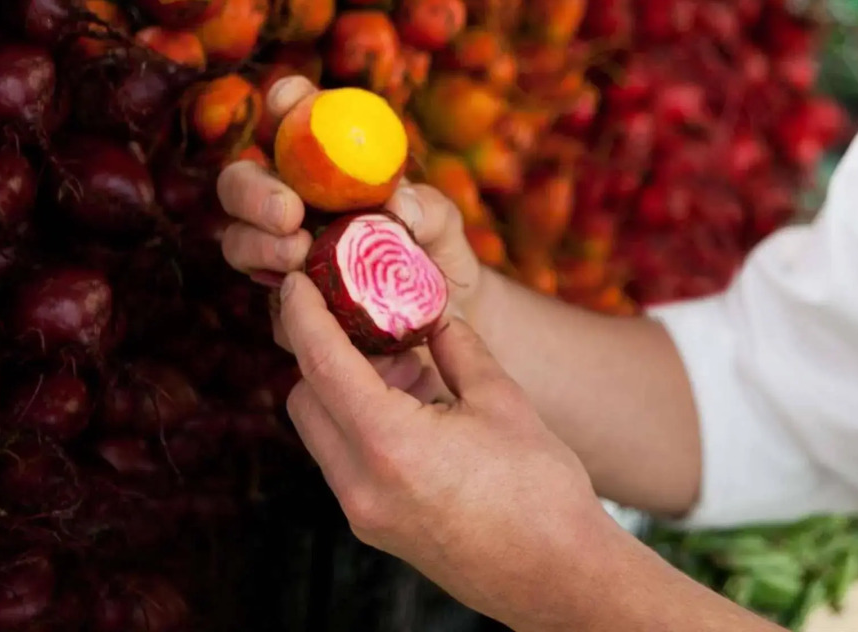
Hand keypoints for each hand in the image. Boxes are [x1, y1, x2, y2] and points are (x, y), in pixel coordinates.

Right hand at [216, 75, 489, 326]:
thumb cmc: (439, 250)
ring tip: (297, 254)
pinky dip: (282, 295)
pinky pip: (267, 299)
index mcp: (328, 163)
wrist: (446, 316)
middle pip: (242, 180)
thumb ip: (426, 209)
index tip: (288, 101)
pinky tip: (307, 298)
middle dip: (253, 190)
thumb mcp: (444, 221)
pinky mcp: (286, 303)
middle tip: (288, 212)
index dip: (286, 101)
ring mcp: (281, 252)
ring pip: (240, 239)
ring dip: (258, 244)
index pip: (296, 117)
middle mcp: (293, 201)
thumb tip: (397, 208)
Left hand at [277, 272, 618, 626]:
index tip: (300, 281)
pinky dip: (361, 425)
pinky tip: (416, 409)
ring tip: (407, 369)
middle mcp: (361, 484)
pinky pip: (346, 461)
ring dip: (343, 391)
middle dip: (323, 354)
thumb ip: (459, 350)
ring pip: (321, 432)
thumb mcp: (503, 401)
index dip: (305, 314)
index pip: (321, 363)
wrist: (558, 576)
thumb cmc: (541, 491)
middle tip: (371, 325)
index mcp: (390, 444)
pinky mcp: (377, 527)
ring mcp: (364, 513)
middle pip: (304, 400)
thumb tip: (435, 316)